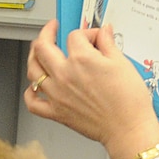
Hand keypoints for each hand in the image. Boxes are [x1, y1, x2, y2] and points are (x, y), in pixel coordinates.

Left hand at [24, 20, 158, 158]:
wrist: (128, 128)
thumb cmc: (128, 101)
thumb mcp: (122, 63)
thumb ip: (108, 43)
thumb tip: (103, 32)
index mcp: (81, 59)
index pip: (75, 36)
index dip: (87, 33)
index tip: (95, 38)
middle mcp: (64, 75)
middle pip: (42, 47)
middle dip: (47, 33)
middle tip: (51, 29)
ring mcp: (57, 94)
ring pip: (33, 71)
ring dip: (33, 57)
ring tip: (38, 52)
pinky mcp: (56, 112)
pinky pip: (32, 102)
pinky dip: (30, 93)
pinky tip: (34, 87)